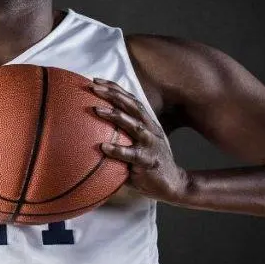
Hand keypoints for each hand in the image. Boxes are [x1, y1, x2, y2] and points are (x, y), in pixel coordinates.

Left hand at [90, 78, 187, 201]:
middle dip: (113, 94)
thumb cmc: (147, 162)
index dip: (115, 88)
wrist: (173, 183)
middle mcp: (150, 129)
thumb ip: (121, 135)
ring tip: (96, 110)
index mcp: (146, 122)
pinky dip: (118, 150)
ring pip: (134, 125)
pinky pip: (132, 155)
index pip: (130, 100)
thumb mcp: (136, 143)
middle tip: (93, 87)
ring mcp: (150, 144)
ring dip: (115, 115)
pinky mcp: (148, 161)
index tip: (96, 80)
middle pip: (132, 106)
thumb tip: (91, 130)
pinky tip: (104, 147)